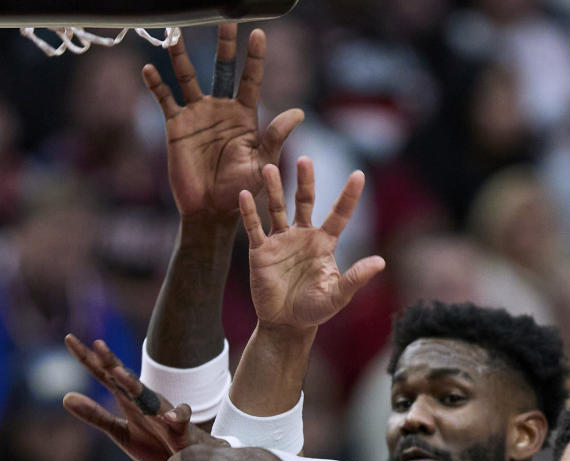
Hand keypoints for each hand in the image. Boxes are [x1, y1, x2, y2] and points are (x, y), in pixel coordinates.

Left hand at [63, 334, 216, 460]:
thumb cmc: (155, 444)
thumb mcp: (120, 431)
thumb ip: (95, 415)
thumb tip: (65, 397)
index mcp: (128, 399)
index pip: (104, 374)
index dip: (87, 358)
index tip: (69, 339)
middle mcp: (144, 400)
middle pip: (125, 378)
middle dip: (111, 362)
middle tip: (97, 345)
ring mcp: (163, 413)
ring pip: (148, 396)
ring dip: (134, 385)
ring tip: (118, 374)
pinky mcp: (181, 429)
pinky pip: (181, 420)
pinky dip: (177, 417)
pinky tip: (169, 418)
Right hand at [143, 24, 302, 219]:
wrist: (212, 211)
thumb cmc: (241, 192)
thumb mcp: (262, 163)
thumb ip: (276, 137)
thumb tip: (298, 112)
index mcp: (245, 117)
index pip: (251, 80)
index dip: (255, 58)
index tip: (258, 33)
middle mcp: (221, 109)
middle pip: (222, 68)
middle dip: (224, 44)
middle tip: (225, 18)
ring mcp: (197, 114)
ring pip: (188, 76)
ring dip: (181, 56)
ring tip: (175, 32)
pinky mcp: (176, 125)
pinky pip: (165, 99)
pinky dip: (157, 84)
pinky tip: (150, 70)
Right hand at [239, 159, 384, 331]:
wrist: (286, 324)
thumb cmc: (314, 310)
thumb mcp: (338, 296)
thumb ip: (356, 278)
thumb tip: (381, 262)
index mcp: (324, 243)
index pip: (338, 214)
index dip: (349, 196)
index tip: (359, 175)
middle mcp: (302, 235)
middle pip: (304, 201)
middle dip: (305, 181)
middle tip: (305, 160)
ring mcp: (280, 240)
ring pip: (277, 208)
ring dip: (274, 189)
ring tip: (270, 168)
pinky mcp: (261, 250)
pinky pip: (254, 227)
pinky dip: (249, 212)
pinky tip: (245, 194)